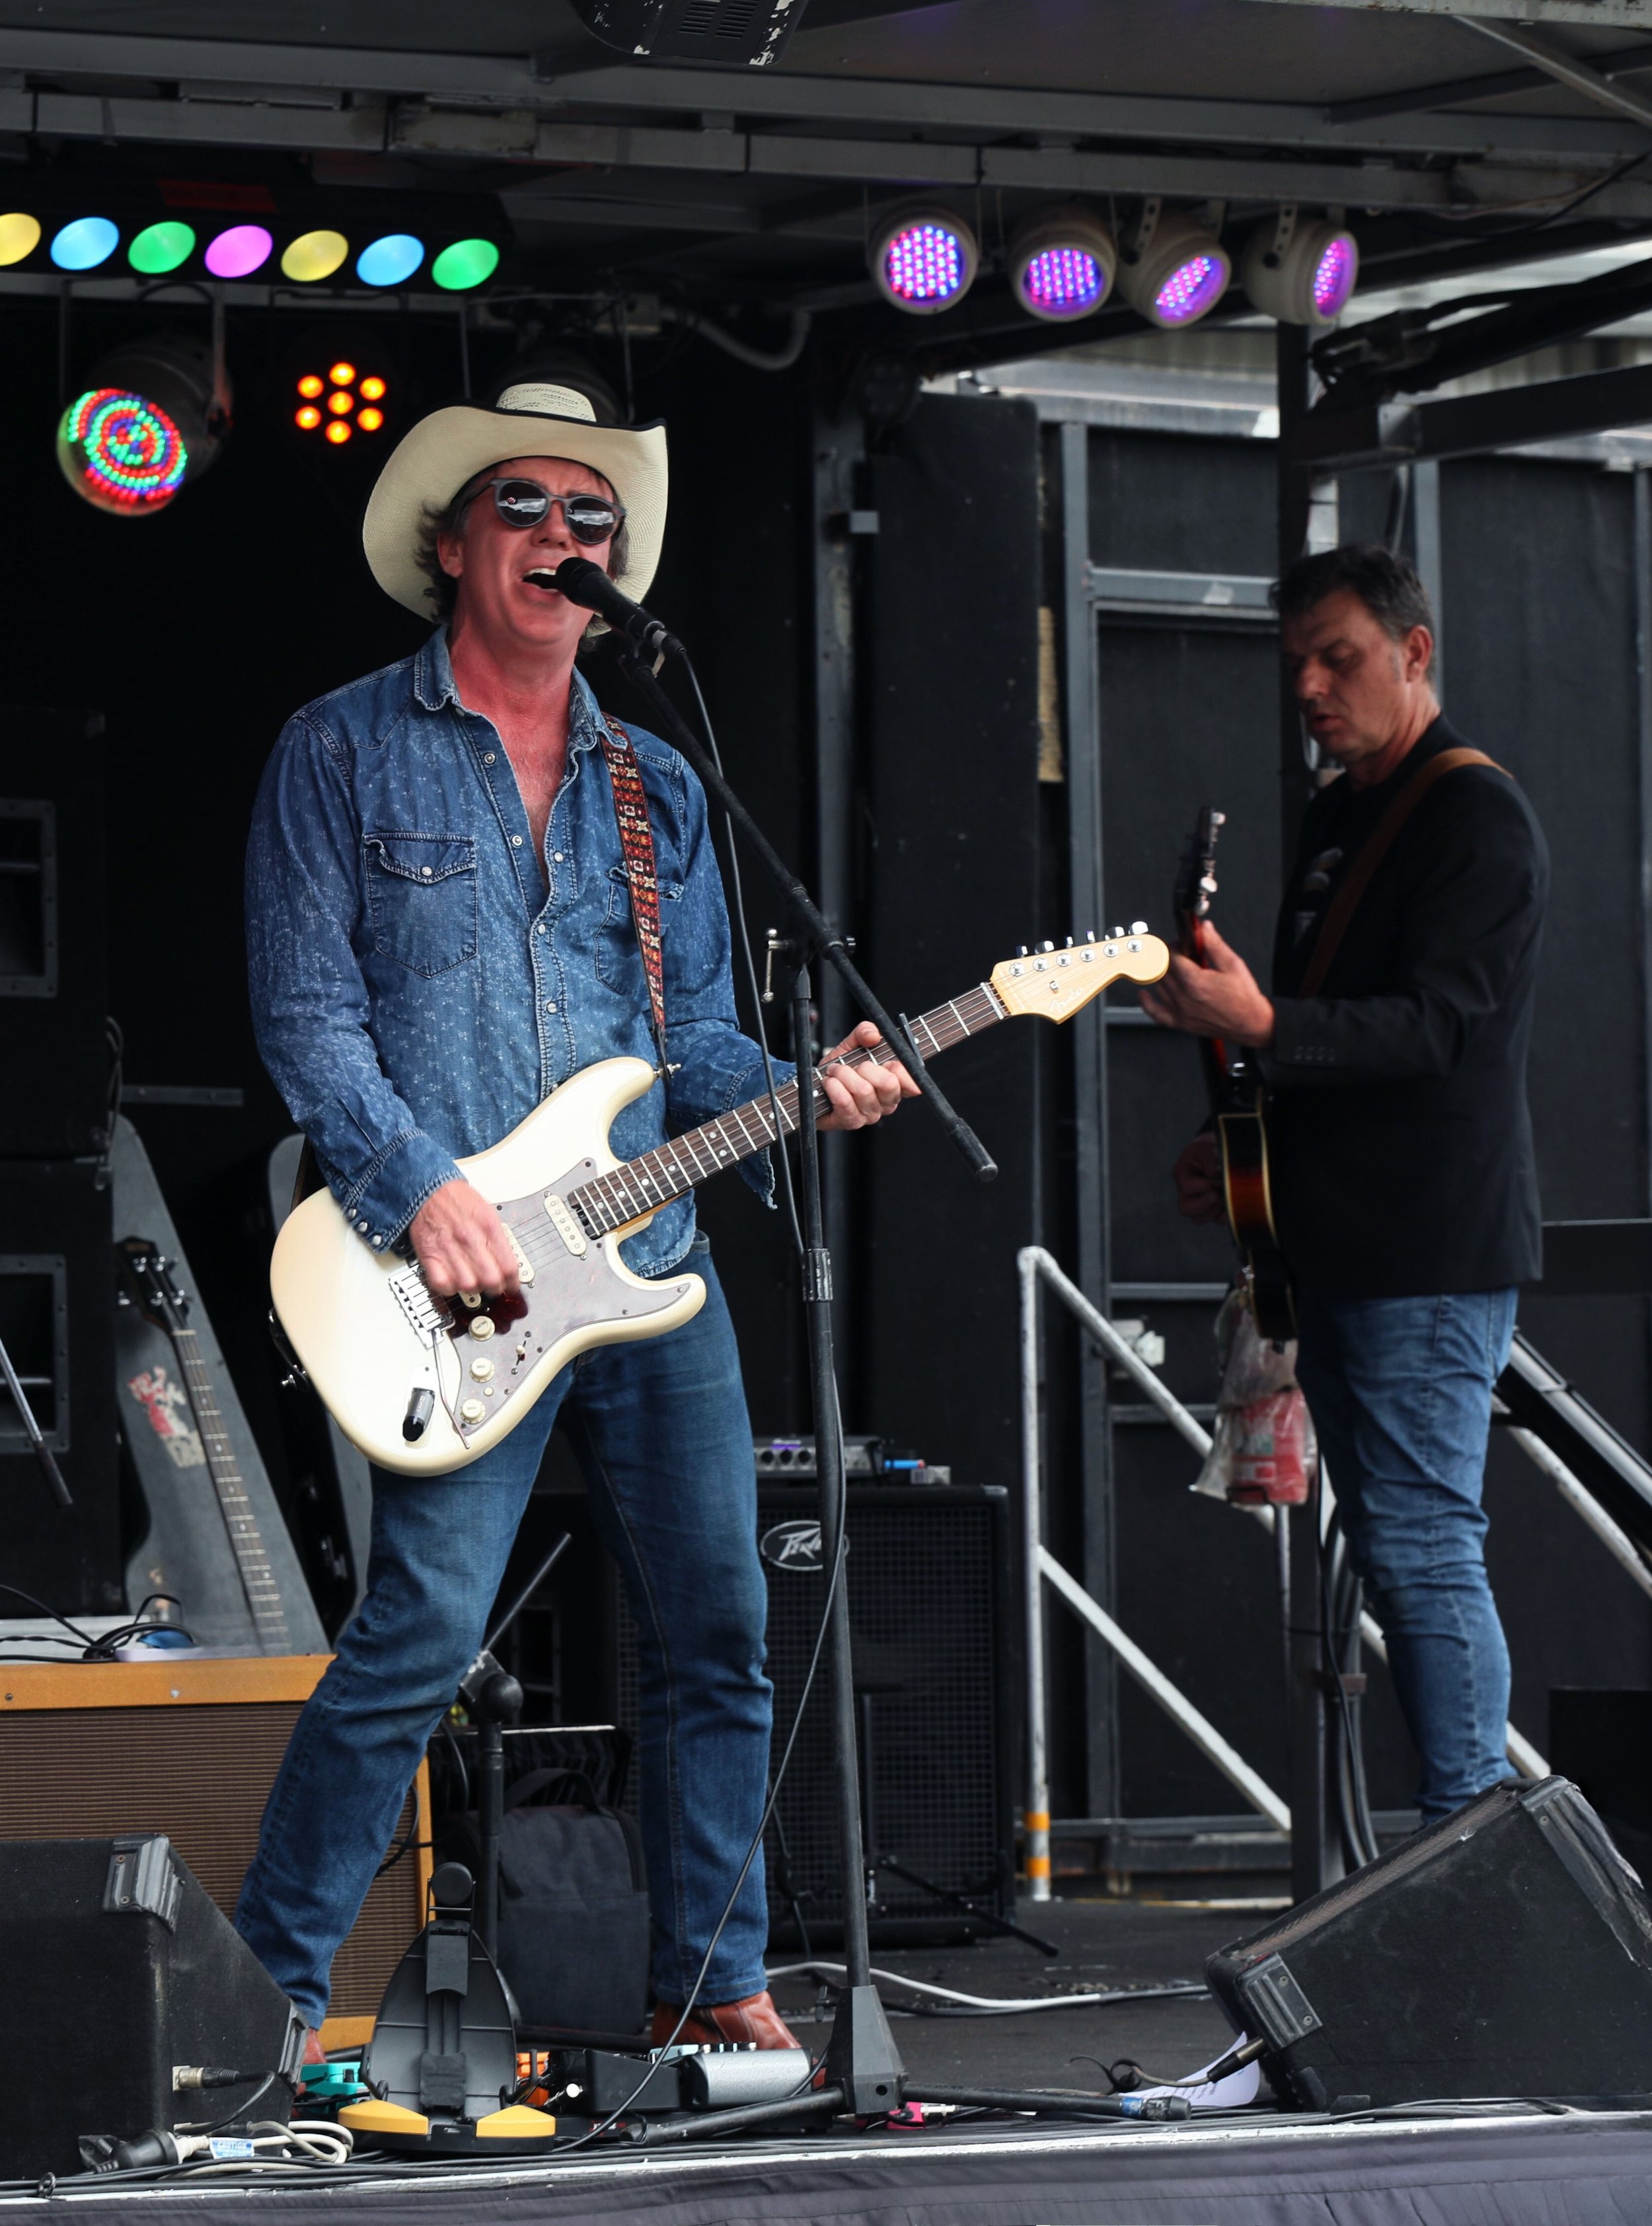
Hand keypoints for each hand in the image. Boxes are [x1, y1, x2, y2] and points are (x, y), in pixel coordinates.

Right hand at [408, 1178, 520, 1300]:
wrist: (429, 1190)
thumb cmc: (458, 1201)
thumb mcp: (489, 1212)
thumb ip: (499, 1239)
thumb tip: (509, 1263)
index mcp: (489, 1228)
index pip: (509, 1266)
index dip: (513, 1282)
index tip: (512, 1286)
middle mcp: (470, 1239)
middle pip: (491, 1280)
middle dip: (495, 1288)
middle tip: (493, 1287)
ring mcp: (449, 1249)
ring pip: (468, 1286)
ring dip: (473, 1289)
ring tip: (474, 1283)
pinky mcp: (430, 1256)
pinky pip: (442, 1284)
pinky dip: (450, 1288)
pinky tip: (453, 1282)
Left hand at [815, 1021, 919, 1129]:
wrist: (817, 1089)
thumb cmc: (840, 1070)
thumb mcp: (853, 1045)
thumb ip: (865, 1032)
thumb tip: (873, 1035)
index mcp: (895, 1085)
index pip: (913, 1082)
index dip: (899, 1068)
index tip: (885, 1061)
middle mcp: (886, 1102)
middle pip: (889, 1084)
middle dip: (866, 1068)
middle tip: (853, 1066)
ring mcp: (870, 1114)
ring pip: (864, 1091)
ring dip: (844, 1075)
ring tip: (835, 1072)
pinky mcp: (852, 1121)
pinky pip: (846, 1102)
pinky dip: (834, 1087)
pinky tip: (830, 1083)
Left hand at [1140, 923, 1275, 1046]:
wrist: (1251, 1023)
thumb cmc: (1244, 998)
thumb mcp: (1233, 965)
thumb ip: (1215, 945)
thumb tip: (1204, 928)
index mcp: (1196, 982)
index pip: (1171, 957)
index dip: (1172, 946)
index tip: (1177, 942)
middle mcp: (1184, 997)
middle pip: (1162, 970)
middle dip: (1166, 957)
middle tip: (1174, 952)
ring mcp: (1180, 1011)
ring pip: (1158, 987)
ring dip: (1159, 973)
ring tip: (1169, 966)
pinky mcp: (1180, 1023)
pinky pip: (1156, 1013)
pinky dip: (1147, 1003)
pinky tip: (1144, 993)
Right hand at [1174, 1133, 1227, 1224]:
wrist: (1215, 1153)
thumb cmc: (1208, 1150)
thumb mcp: (1206, 1147)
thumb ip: (1208, 1157)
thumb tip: (1212, 1173)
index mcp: (1182, 1175)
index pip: (1186, 1187)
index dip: (1203, 1185)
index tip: (1217, 1177)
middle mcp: (1186, 1193)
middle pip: (1186, 1209)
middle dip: (1204, 1204)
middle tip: (1217, 1194)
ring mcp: (1199, 1203)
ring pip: (1198, 1219)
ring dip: (1214, 1211)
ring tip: (1224, 1197)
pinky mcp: (1213, 1210)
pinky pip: (1216, 1220)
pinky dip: (1225, 1216)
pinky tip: (1233, 1206)